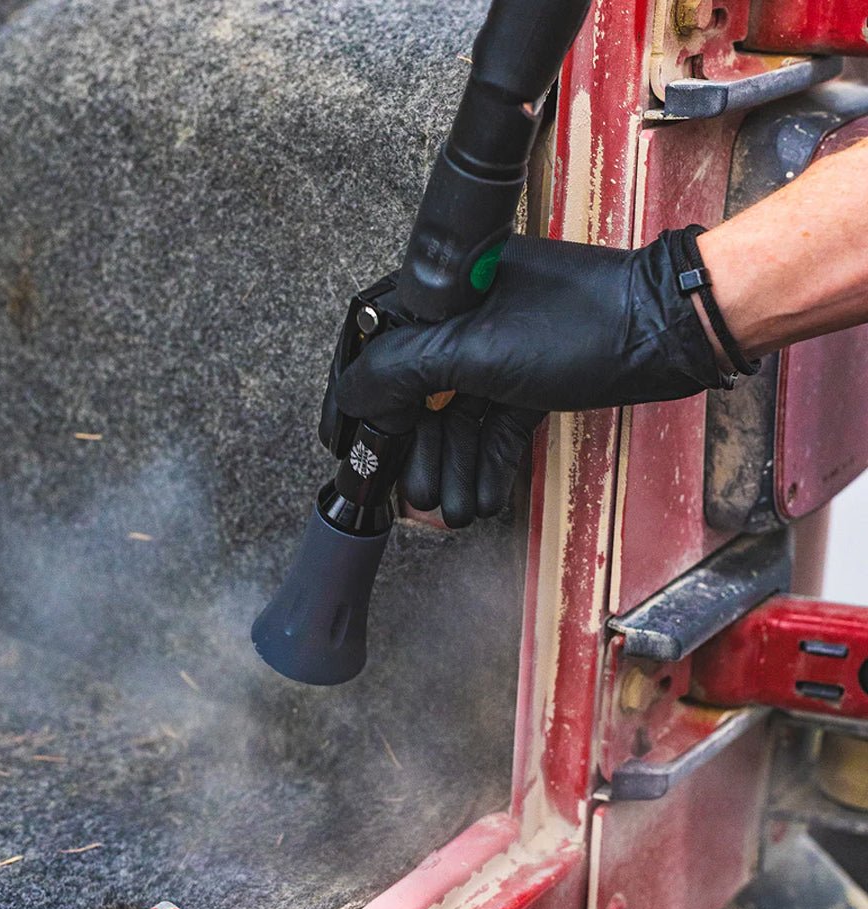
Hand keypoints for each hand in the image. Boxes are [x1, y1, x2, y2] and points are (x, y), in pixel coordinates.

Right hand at [330, 231, 726, 526]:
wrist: (670, 333)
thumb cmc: (584, 326)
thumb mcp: (477, 350)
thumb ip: (403, 370)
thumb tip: (351, 391)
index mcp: (442, 291)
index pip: (377, 346)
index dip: (359, 402)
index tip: (347, 445)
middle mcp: (464, 314)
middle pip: (418, 392)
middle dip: (419, 451)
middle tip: (415, 495)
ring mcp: (497, 345)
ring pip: (458, 414)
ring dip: (455, 465)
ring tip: (453, 509)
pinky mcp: (528, 375)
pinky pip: (494, 422)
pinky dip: (488, 459)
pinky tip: (483, 495)